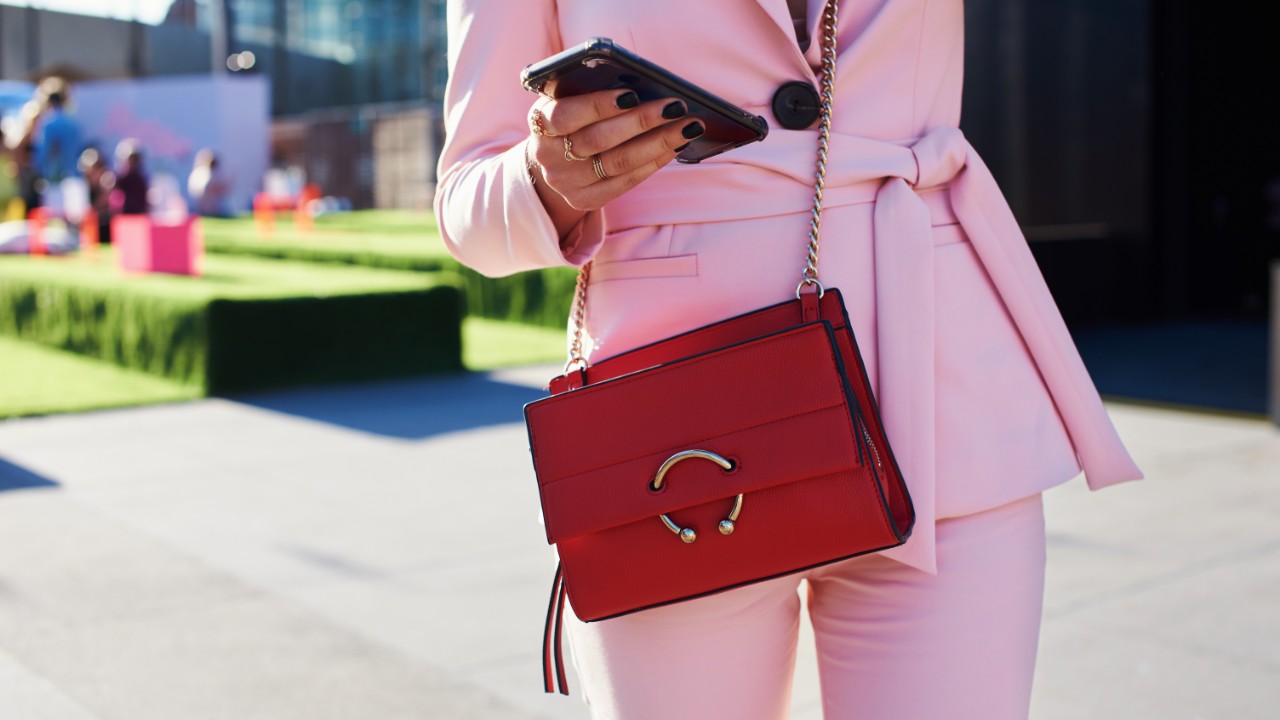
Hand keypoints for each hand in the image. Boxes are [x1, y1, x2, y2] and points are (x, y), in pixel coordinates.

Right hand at [527, 89, 704, 218]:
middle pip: (599, 140)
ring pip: (618, 163)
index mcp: (540, 123)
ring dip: (658, 143)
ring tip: (687, 127)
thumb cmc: (569, 118)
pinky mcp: (583, 200)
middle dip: (642, 121)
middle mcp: (549, 156)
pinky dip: (653, 164)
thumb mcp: (565, 99)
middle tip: (676, 106)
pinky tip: (675, 148)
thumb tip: (638, 82)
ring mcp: (566, 182)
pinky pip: (624, 183)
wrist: (551, 158)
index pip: (567, 114)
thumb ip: (586, 89)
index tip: (632, 94)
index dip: (599, 105)